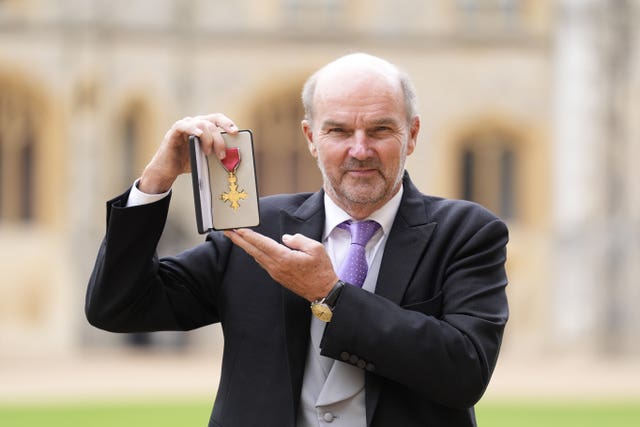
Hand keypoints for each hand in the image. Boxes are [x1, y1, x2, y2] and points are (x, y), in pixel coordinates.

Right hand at [139, 113, 237, 193]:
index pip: (217, 119)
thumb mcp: (207, 157)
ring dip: (209, 139)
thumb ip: (217, 152)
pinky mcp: (174, 132)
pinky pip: (184, 126)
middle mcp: (195, 123)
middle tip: (222, 154)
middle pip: (212, 122)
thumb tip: (233, 155)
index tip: (236, 132)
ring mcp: (185, 126)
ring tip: (208, 153)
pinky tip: (199, 135)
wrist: (168, 170)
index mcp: (204, 127)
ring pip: (202, 124)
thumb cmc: (188, 162)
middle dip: (220, 138)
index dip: (227, 123)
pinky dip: (193, 129)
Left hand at [224, 229, 338, 301]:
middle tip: (227, 231)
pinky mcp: (278, 276)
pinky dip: (255, 254)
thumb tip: (286, 238)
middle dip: (239, 240)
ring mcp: (276, 273)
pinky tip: (253, 250)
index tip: (237, 229)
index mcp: (284, 258)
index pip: (262, 243)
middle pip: (253, 250)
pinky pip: (263, 262)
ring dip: (246, 246)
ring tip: (237, 238)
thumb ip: (298, 240)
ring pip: (257, 257)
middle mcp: (276, 266)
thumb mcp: (315, 248)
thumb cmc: (321, 270)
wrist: (323, 291)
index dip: (248, 235)